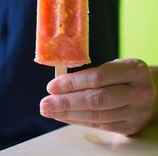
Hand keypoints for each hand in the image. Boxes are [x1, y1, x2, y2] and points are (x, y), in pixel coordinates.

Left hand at [40, 58, 156, 135]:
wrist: (149, 91)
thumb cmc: (124, 76)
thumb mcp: (113, 67)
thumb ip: (90, 75)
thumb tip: (59, 84)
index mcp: (132, 70)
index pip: (97, 78)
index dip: (72, 83)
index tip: (52, 86)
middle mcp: (137, 91)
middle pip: (96, 99)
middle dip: (66, 102)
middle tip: (45, 103)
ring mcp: (136, 111)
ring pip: (96, 115)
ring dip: (68, 113)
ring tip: (50, 110)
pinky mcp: (130, 126)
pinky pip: (99, 125)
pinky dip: (78, 120)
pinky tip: (63, 116)